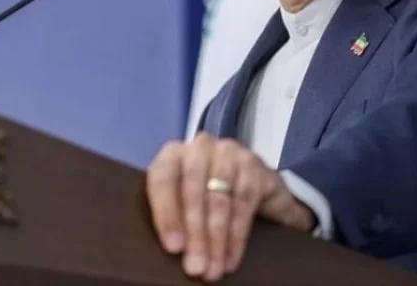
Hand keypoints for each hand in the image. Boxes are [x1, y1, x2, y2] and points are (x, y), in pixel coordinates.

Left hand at [146, 133, 316, 281]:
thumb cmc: (205, 201)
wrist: (254, 192)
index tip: (173, 248)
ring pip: (219, 198)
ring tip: (214, 269)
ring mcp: (229, 151)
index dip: (166, 214)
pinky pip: (244, 201)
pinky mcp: (253, 163)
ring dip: (216, 239)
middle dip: (195, 234)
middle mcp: (200, 147)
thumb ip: (172, 220)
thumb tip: (170, 253)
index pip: (163, 179)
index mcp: (173, 155)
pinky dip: (237, 234)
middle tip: (196, 268)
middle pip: (193, 191)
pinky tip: (232, 258)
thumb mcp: (183, 208)